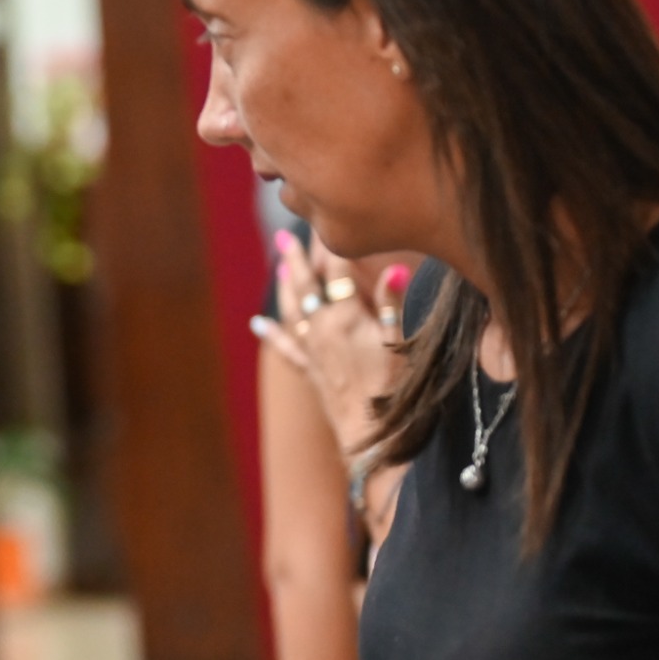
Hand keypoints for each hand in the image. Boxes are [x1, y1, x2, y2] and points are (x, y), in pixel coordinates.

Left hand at [252, 231, 408, 456]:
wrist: (374, 440)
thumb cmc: (394, 392)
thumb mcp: (400, 344)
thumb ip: (391, 306)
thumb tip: (395, 268)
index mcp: (343, 318)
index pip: (335, 271)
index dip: (331, 244)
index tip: (325, 219)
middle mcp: (321, 331)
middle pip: (306, 287)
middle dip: (297, 259)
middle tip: (286, 234)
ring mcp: (314, 353)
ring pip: (293, 312)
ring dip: (285, 287)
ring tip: (278, 266)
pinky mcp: (312, 375)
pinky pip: (287, 349)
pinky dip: (272, 334)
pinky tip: (258, 324)